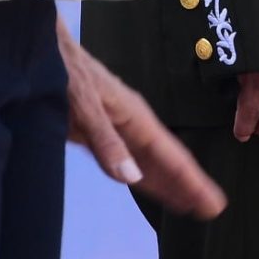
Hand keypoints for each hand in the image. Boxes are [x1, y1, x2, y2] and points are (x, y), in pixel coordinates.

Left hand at [58, 21, 223, 217]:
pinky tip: (146, 185)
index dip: (193, 181)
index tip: (213, 203)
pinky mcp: (98, 131)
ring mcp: (117, 127)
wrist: (44, 48)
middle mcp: (132, 123)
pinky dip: (140, 175)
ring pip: (148, 161)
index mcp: (136, 116)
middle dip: (187, 184)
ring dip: (167, 182)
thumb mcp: (85, 104)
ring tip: (187, 205)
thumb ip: (107, 142)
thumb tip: (132, 178)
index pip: (172, 154)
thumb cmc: (67, 70)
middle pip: (166, 159)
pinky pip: (126, 159)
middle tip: (211, 210)